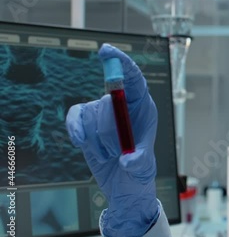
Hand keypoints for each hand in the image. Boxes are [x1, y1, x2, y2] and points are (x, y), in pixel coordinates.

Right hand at [65, 44, 158, 236]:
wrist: (123, 185)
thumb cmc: (139, 172)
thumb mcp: (145, 167)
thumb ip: (139, 161)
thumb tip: (128, 159)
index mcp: (143, 107)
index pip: (133, 78)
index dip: (121, 62)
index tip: (107, 52)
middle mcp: (123, 106)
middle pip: (109, 100)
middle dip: (110, 130)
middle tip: (117, 150)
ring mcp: (103, 113)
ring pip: (91, 112)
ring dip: (98, 139)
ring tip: (109, 153)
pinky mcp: (87, 123)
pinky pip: (75, 118)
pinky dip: (76, 130)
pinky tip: (81, 143)